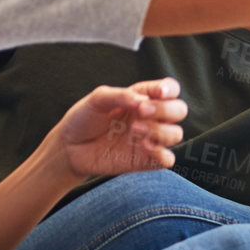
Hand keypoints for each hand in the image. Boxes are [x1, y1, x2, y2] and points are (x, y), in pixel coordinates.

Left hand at [48, 78, 187, 182]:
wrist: (69, 147)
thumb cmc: (83, 119)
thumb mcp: (97, 99)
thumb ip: (120, 95)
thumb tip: (143, 100)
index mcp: (142, 97)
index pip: (169, 89)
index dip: (169, 89)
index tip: (158, 92)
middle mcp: (150, 117)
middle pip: (180, 110)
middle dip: (166, 109)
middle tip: (141, 111)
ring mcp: (149, 139)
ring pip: (176, 134)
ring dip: (161, 130)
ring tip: (135, 130)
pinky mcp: (145, 160)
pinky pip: (168, 159)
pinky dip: (162, 153)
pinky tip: (143, 147)